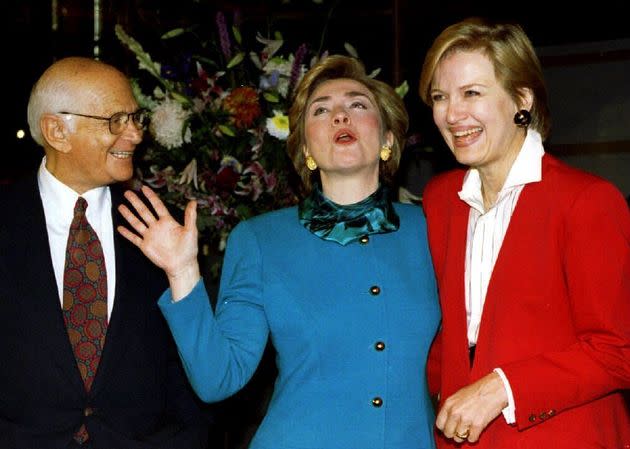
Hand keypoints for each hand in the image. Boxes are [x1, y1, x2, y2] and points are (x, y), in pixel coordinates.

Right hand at [117, 185, 200, 299]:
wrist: (182, 265)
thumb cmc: (189, 249)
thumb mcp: (191, 231)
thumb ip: (190, 216)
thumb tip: (193, 202)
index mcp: (167, 222)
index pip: (157, 206)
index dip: (151, 197)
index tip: (144, 188)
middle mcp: (157, 227)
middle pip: (144, 211)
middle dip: (136, 202)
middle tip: (127, 193)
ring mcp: (150, 236)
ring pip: (137, 223)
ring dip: (128, 215)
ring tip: (120, 206)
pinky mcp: (145, 246)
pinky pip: (134, 238)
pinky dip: (127, 233)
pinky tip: (120, 227)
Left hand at [435, 371, 507, 442]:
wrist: (494, 389)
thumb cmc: (477, 391)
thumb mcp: (457, 395)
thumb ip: (450, 407)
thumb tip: (445, 419)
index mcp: (449, 404)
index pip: (439, 424)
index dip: (444, 428)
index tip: (449, 428)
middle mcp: (455, 412)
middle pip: (448, 433)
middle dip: (453, 433)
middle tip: (459, 430)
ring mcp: (466, 419)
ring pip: (458, 438)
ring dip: (464, 435)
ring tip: (468, 429)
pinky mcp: (477, 425)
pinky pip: (471, 439)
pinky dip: (474, 437)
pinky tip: (476, 430)